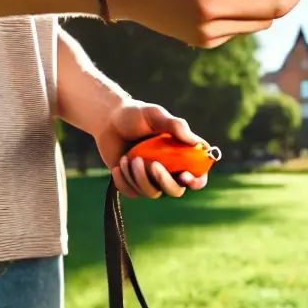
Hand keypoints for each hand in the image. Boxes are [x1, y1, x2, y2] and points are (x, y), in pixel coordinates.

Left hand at [95, 100, 209, 198]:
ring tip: (127, 158)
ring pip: (152, 193)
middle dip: (165, 181)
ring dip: (139, 178)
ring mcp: (151, 179)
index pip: (198, 175)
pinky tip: (119, 164)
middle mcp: (169, 170)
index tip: (185, 175)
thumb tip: (197, 143)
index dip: (197, 181)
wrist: (108, 121)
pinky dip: (124, 180)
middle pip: (176, 190)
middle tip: (153, 165)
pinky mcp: (133, 184)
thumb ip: (177, 126)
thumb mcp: (156, 115)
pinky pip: (133, 193)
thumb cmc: (136, 115)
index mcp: (182, 155)